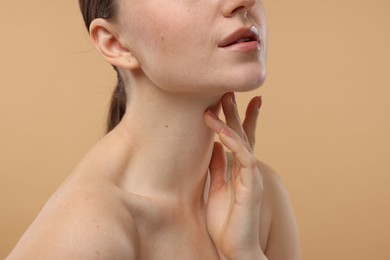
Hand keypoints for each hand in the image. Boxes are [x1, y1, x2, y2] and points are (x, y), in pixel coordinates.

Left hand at [204, 93, 265, 259]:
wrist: (234, 248)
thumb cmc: (225, 221)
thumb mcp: (217, 187)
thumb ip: (218, 167)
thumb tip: (213, 146)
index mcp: (239, 170)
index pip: (241, 138)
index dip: (241, 118)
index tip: (238, 99)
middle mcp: (247, 169)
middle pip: (242, 134)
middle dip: (236, 111)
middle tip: (229, 89)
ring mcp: (251, 176)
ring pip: (243, 141)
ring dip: (232, 120)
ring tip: (223, 99)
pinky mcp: (251, 186)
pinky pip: (243, 158)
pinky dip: (233, 142)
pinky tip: (222, 130)